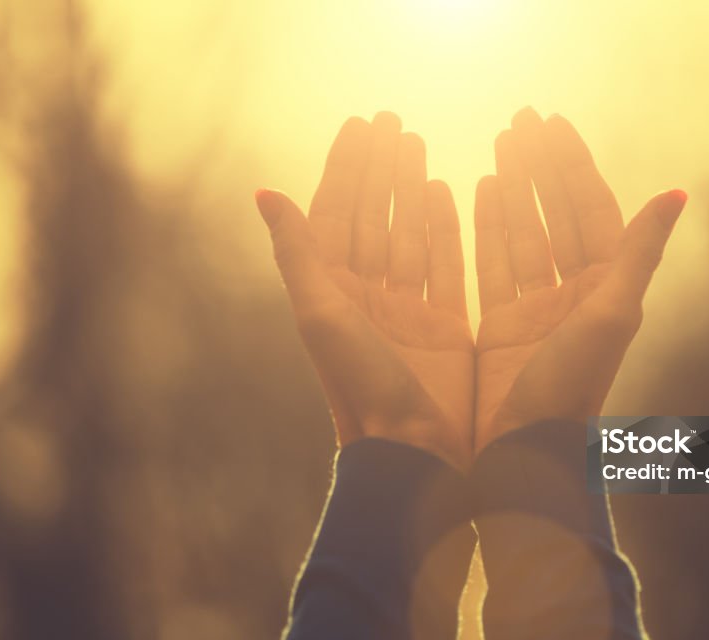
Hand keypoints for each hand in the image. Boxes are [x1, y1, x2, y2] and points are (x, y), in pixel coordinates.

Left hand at [256, 113, 473, 468]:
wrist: (413, 451)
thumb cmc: (361, 386)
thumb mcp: (322, 314)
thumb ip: (298, 253)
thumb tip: (265, 193)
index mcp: (332, 292)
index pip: (338, 212)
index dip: (347, 166)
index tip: (362, 123)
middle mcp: (366, 297)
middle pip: (373, 216)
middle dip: (380, 167)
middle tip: (393, 120)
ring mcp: (406, 311)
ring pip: (408, 233)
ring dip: (410, 188)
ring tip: (418, 144)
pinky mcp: (444, 326)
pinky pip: (443, 264)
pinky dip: (443, 227)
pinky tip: (444, 192)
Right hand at [473, 108, 686, 452]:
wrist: (524, 455)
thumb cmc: (572, 389)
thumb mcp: (612, 314)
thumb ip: (639, 251)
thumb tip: (677, 193)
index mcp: (606, 289)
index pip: (590, 210)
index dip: (572, 165)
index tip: (550, 122)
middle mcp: (575, 295)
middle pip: (556, 215)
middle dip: (541, 167)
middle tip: (520, 119)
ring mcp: (536, 310)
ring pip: (524, 234)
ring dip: (514, 189)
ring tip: (501, 144)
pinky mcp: (500, 327)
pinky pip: (493, 264)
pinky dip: (487, 228)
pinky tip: (480, 191)